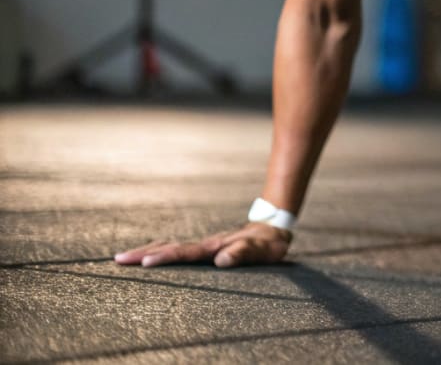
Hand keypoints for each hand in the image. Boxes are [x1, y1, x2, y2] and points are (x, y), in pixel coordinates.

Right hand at [114, 222, 291, 268]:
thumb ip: (243, 253)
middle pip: (169, 247)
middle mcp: (204, 244)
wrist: (272, 228)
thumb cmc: (267, 243)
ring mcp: (202, 245)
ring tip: (122, 257)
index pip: (184, 253)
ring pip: (169, 246)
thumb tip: (222, 260)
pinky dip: (158, 251)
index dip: (165, 258)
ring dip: (147, 251)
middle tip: (117, 259)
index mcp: (214, 246)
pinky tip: (147, 255)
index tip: (144, 263)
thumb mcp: (261, 249)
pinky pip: (177, 249)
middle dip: (143, 253)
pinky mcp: (204, 248)